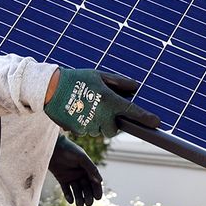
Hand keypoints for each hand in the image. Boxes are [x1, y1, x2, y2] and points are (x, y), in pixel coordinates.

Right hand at [44, 69, 159, 137]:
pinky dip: (86, 124)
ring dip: (98, 123)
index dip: (146, 118)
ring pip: (99, 131)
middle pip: (114, 129)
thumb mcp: (98, 75)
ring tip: (87, 108)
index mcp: (109, 100)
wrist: (49, 89)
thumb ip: (118, 82)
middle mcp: (101, 115)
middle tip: (104, 111)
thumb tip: (135, 86)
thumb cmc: (75, 79)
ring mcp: (89, 124)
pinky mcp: (78, 130)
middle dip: (112, 123)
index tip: (156, 122)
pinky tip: (78, 112)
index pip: (133, 112)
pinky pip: (86, 131)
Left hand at [48, 136, 101, 205]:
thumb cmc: (69, 149)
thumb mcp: (81, 157)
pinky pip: (66, 190)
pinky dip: (68, 195)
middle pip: (87, 188)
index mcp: (87, 169)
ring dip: (79, 198)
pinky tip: (71, 200)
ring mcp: (71, 177)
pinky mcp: (62, 179)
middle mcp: (80, 174)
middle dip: (88, 196)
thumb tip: (100, 181)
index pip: (94, 182)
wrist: (52, 147)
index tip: (98, 198)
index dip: (97, 190)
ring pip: (77, 191)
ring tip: (79, 204)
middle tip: (88, 203)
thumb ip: (90, 168)